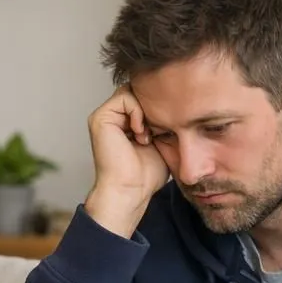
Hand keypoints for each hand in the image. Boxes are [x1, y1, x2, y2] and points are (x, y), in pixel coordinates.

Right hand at [84, 86, 169, 237]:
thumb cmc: (146, 175)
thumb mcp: (162, 142)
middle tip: (158, 131)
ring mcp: (105, 117)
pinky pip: (124, 98)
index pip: (145, 97)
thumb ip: (164, 122)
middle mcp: (114, 117)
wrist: (131, 191)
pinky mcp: (100, 118)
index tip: (165, 130)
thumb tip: (181, 104)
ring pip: (132, 92)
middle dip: (154, 107)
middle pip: (139, 91)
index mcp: (125, 122)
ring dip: (145, 111)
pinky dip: (137, 112)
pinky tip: (140, 133)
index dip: (160, 106)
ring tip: (147, 135)